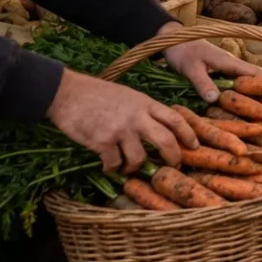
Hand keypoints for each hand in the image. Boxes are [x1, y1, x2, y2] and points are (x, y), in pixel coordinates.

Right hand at [46, 70, 197, 172]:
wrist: (67, 93)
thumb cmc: (97, 94)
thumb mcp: (129, 96)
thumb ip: (144, 110)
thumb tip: (160, 129)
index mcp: (145, 103)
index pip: (175, 119)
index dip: (188, 134)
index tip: (194, 146)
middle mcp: (137, 117)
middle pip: (165, 141)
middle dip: (173, 157)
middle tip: (172, 166)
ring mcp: (120, 130)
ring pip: (139, 158)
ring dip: (134, 167)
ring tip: (127, 167)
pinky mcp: (102, 142)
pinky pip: (114, 164)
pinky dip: (112, 168)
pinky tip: (108, 166)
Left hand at [157, 22, 261, 103]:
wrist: (172, 40)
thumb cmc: (182, 52)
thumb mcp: (190, 69)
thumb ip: (203, 83)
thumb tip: (216, 100)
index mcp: (229, 62)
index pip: (255, 72)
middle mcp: (232, 65)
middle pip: (254, 78)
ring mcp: (227, 68)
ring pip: (245, 81)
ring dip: (253, 93)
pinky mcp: (220, 72)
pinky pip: (235, 84)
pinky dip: (241, 93)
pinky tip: (240, 105)